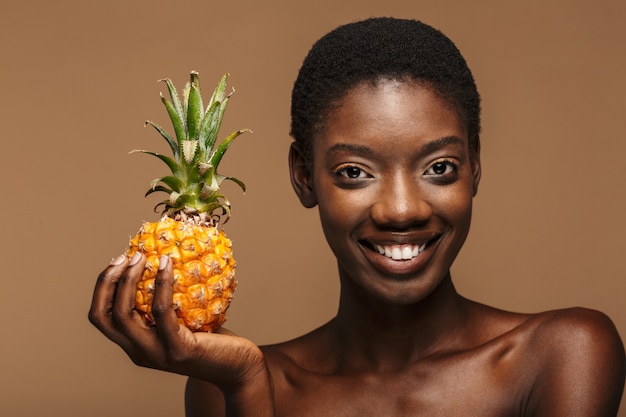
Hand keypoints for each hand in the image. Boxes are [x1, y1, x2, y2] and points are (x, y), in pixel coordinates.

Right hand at [88, 253, 265, 388]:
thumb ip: (168, 301)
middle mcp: (139, 352)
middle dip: (108, 281)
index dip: (102, 287)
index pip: (101, 317)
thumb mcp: (182, 319)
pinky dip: (161, 284)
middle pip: (103, 316)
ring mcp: (156, 353)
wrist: (238, 367)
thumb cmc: (213, 338)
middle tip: (126, 256)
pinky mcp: (178, 350)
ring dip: (128, 280)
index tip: (118, 261)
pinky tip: (168, 264)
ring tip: (142, 256)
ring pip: (125, 314)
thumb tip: (162, 256)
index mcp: (135, 344)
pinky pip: (161, 311)